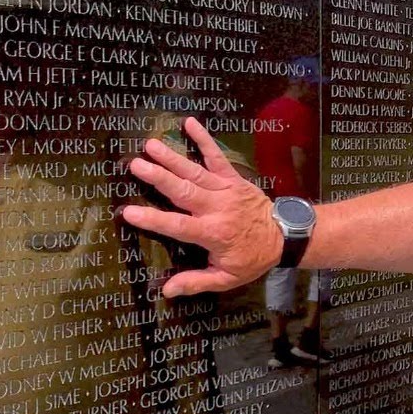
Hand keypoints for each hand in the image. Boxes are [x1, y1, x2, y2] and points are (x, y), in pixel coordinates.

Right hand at [123, 118, 282, 296]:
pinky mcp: (233, 178)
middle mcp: (217, 208)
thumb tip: (167, 290)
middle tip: (135, 165)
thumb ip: (197, 282)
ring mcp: (225, 190)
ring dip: (172, 158)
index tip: (128, 211)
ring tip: (150, 145)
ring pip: (194, 172)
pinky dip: (204, 139)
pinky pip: (217, 156)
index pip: (177, 226)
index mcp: (212, 234)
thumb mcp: (227, 278)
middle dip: (158, 178)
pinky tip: (190, 123)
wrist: (283, 236)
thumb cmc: (252, 258)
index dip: (153, 219)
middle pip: (183, 191)